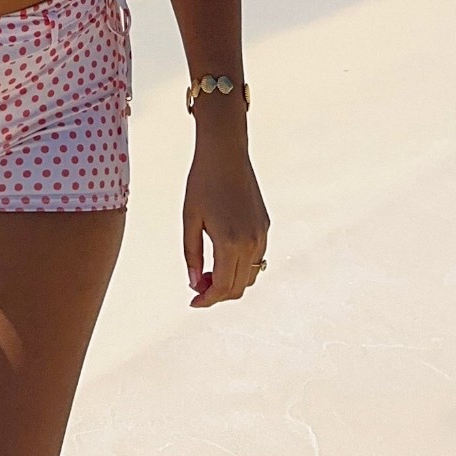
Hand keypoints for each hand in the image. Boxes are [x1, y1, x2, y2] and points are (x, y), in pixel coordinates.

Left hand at [183, 123, 269, 307]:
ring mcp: (261, 235)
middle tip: (197, 287)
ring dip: (230, 281)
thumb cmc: (202, 183)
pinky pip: (256, 258)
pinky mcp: (265, 226)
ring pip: (249, 275)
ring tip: (207, 271)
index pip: (222, 287)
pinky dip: (240, 266)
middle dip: (217, 294)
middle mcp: (251, 243)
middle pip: (238, 287)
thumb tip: (194, 283)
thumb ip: (192, 254)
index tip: (193, 303)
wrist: (225, 153)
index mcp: (230, 242)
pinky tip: (222, 254)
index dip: (207, 300)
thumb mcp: (190, 219)